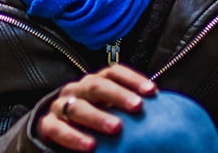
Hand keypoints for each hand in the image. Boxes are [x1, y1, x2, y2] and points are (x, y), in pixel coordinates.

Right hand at [36, 64, 157, 151]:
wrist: (55, 133)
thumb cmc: (92, 123)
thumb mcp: (110, 113)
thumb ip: (131, 115)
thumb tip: (170, 120)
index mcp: (94, 83)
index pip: (113, 72)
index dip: (132, 79)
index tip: (152, 92)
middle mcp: (77, 90)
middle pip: (96, 85)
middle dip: (118, 94)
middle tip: (138, 107)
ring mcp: (61, 106)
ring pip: (77, 106)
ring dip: (97, 117)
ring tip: (116, 128)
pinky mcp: (47, 124)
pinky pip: (58, 129)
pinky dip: (74, 137)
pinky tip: (90, 146)